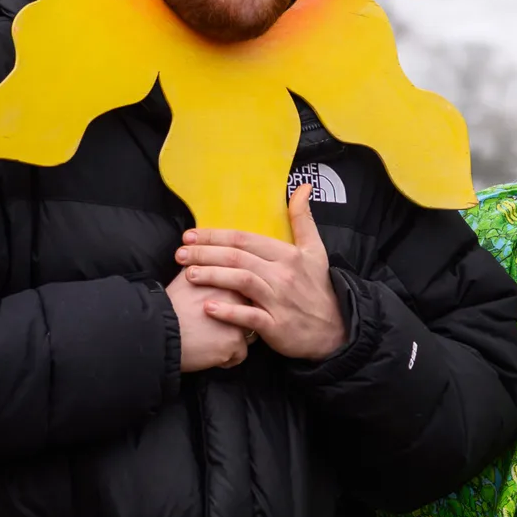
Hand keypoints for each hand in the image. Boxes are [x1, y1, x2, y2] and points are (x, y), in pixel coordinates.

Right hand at [167, 270, 251, 371]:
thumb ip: (202, 268)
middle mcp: (238, 297)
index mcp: (228, 279)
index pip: (245, 293)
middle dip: (238, 322)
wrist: (156, 333)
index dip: (233, 304)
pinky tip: (209, 355)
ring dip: (234, 340)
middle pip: (250, 312)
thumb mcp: (184, 278)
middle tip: (214, 328)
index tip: (216, 312)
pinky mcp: (235, 342)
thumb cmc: (167, 308)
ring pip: (249, 334)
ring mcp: (239, 320)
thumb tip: (204, 260)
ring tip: (211, 341)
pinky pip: (239, 355)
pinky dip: (226, 359)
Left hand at [176, 184, 347, 360]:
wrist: (336, 329)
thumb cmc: (319, 288)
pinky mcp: (276, 326)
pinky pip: (249, 317)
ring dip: (212, 276)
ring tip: (188, 275)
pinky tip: (208, 307)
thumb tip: (302, 187)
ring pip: (241, 282)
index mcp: (288, 255)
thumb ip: (303, 219)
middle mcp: (282, 275)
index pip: (246, 239)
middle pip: (238, 258)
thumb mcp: (316, 250)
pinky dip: (228, 312)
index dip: (217, 235)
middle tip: (180, 253)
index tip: (191, 234)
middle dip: (205, 253)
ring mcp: (279, 301)